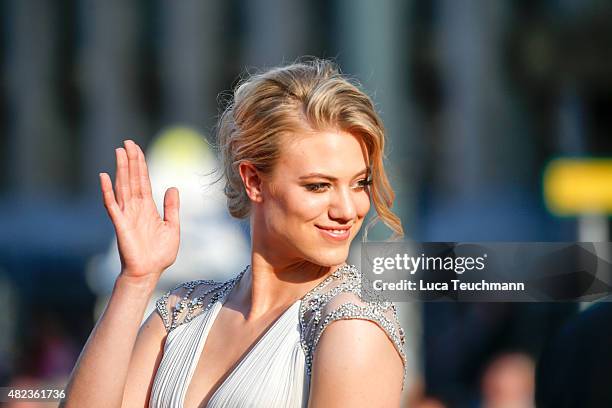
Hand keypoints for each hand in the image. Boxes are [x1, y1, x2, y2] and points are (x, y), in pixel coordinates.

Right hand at [99, 140, 179, 282]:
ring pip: (122, 187)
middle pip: (132, 179)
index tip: (136, 148)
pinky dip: (107, 191)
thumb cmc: (160, 253)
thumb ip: (172, 207)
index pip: (143, 180)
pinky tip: (105, 177)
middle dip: (130, 160)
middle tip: (127, 142)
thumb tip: (173, 187)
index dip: (140, 164)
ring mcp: (126, 214)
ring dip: (120, 169)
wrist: (150, 272)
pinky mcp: (120, 224)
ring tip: (118, 152)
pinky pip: (112, 205)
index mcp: (147, 207)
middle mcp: (135, 207)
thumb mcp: (173, 227)